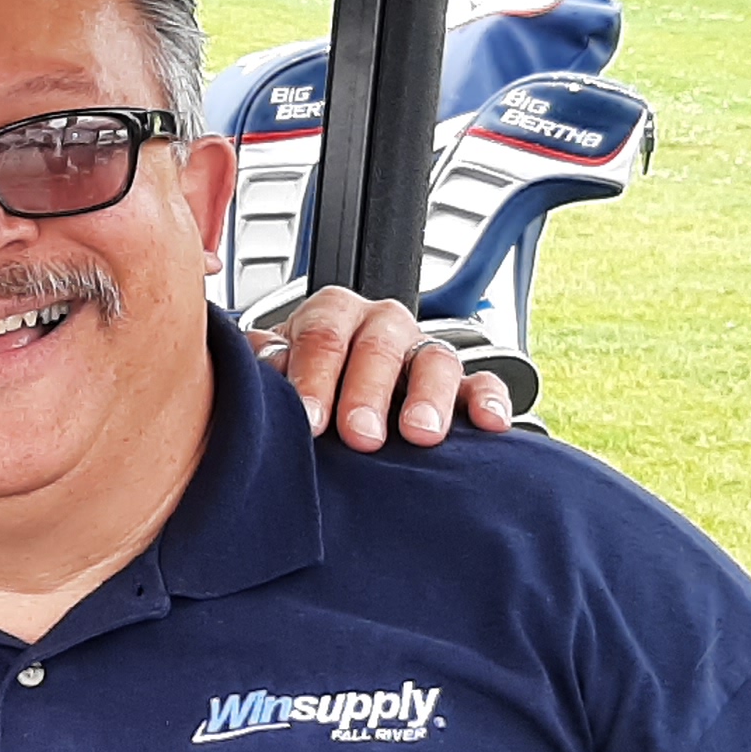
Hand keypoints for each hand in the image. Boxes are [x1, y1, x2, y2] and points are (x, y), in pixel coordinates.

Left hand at [256, 289, 508, 451]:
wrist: (332, 408)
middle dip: (368, 392)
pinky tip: (489, 425)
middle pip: (378, 348)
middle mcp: (381, 327)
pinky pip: (483, 385)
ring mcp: (423, 353)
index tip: (311, 419)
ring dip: (428, 397)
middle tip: (360, 436)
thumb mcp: (275, 372)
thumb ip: (264, 368)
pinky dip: (489, 401)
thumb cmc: (302, 389)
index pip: (322, 337)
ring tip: (419, 434)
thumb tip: (261, 374)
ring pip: (435, 360)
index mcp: (332, 316)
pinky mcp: (461, 386)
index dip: (315, 377)